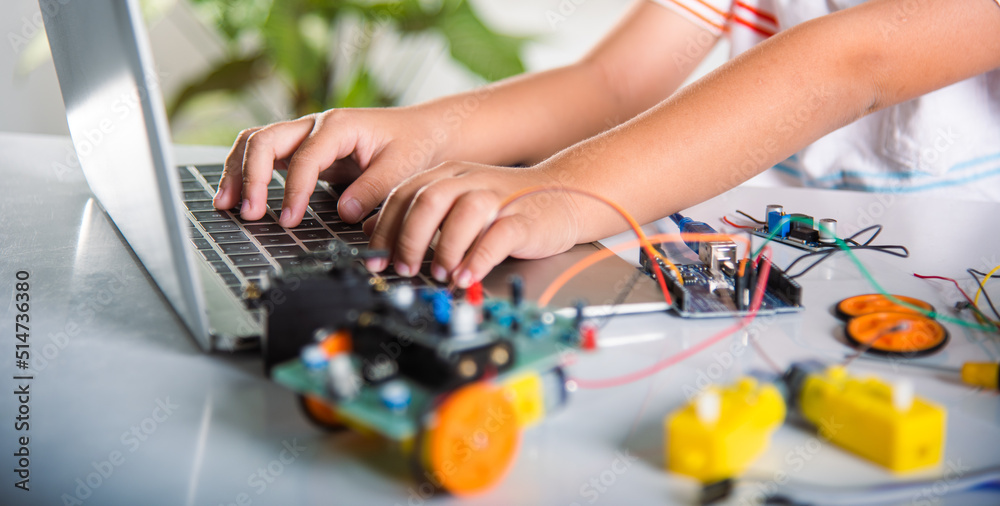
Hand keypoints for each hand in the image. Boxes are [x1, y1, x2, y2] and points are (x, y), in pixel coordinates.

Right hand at [213, 107, 445, 226]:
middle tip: (249, 213)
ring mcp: (305, 135)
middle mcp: (315, 125)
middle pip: (266, 140)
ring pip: (256, 142)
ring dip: (238, 171)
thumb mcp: (403, 167)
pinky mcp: (302, 149)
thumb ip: (374, 188)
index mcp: (339, 126)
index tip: (289, 220)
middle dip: (251, 176)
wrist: (422, 132)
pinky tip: (238, 196)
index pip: (304, 158)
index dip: (293, 191)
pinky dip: (246, 172)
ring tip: (226, 204)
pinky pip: (264, 154)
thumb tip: (344, 212)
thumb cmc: (413, 145)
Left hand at [365, 162, 580, 286]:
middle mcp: (470, 181)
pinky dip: (478, 258)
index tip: (377, 261)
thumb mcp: (456, 201)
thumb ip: (418, 212)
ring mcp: (499, 198)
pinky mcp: (524, 219)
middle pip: (428, 200)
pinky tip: (467, 276)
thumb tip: (375, 230)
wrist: (566, 194)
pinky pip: (498, 236)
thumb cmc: (507, 204)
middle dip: (409, 239)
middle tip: (405, 268)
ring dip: (445, 248)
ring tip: (440, 273)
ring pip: (463, 213)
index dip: (386, 230)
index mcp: (448, 175)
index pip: (404, 195)